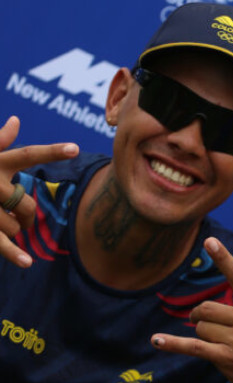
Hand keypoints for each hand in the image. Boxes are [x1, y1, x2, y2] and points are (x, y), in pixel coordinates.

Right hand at [0, 116, 78, 267]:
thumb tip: (15, 121)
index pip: (27, 155)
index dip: (52, 152)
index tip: (76, 148)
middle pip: (25, 204)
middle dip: (26, 214)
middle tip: (22, 217)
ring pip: (14, 225)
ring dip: (14, 228)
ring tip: (6, 224)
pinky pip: (0, 242)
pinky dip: (13, 253)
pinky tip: (27, 261)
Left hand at [152, 238, 232, 382]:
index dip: (224, 258)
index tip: (208, 241)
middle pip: (208, 308)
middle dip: (203, 315)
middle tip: (211, 323)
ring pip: (202, 327)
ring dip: (204, 333)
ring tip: (221, 342)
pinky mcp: (225, 358)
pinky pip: (193, 347)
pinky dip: (173, 344)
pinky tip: (156, 340)